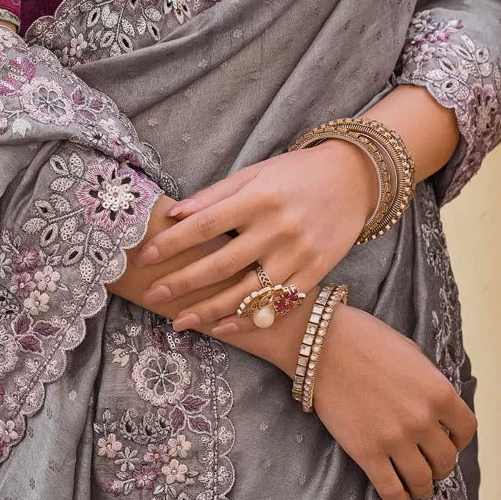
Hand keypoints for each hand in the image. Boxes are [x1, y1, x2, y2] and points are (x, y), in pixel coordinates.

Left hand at [129, 141, 378, 331]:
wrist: (354, 178)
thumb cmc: (296, 173)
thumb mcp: (255, 173)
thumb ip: (215, 195)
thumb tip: (174, 213)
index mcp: (259, 197)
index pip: (206, 223)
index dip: (174, 242)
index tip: (146, 256)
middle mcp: (278, 227)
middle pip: (221, 262)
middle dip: (182, 282)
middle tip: (152, 295)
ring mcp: (298, 253)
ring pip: (247, 291)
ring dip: (209, 310)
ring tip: (179, 321)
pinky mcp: (315, 272)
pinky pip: (276, 303)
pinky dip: (248, 317)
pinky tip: (223, 326)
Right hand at [312, 304, 477, 499]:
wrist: (322, 343)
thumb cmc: (365, 339)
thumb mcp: (410, 352)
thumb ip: (427, 381)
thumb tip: (433, 404)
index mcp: (438, 390)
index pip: (466, 430)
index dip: (459, 439)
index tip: (449, 440)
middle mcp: (422, 419)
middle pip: (446, 460)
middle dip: (440, 464)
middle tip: (429, 462)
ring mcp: (395, 439)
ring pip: (423, 482)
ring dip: (422, 485)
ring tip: (415, 482)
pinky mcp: (367, 453)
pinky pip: (392, 491)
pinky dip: (398, 498)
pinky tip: (397, 493)